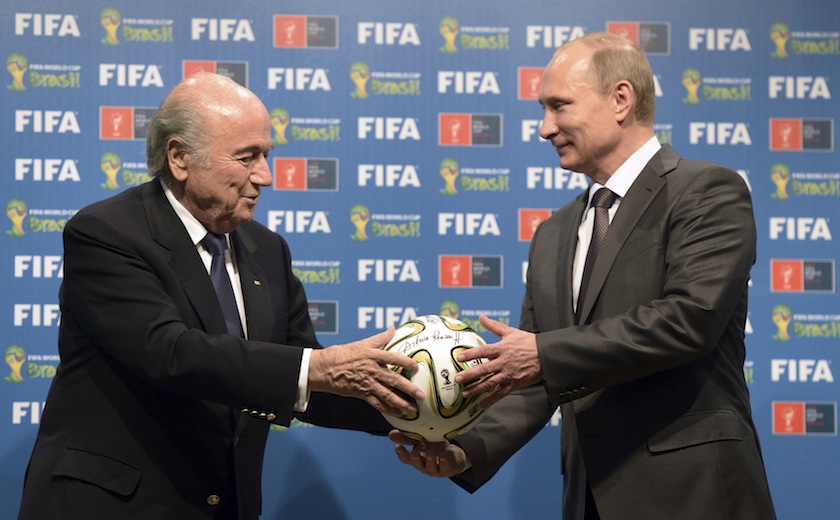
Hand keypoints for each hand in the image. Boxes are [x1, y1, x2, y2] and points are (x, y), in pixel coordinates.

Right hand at [308, 327, 423, 417]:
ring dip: (402, 403)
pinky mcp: (361, 394)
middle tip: (421, 395)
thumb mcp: (362, 343)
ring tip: (413, 409)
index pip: (394, 358)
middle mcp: (372, 370)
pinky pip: (377, 403)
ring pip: (388, 395)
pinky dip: (388, 409)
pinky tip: (398, 413)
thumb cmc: (342, 354)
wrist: (324, 369)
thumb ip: (380, 338)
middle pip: (394, 380)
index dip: (406, 362)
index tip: (416, 367)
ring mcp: (367, 383)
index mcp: (372, 355)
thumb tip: (393, 328)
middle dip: (410, 389)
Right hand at [389, 430, 468, 477]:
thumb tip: (390, 433)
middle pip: (417, 464)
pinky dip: (444, 462)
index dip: (401, 454)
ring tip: (430, 453)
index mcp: (417, 458)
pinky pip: (445, 467)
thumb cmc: (435, 448)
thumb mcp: (421, 441)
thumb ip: (408, 438)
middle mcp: (424, 465)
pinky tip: (443, 456)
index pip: (406, 459)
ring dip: (429, 460)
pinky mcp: (447, 470)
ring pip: (430, 467)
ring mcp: (435, 469)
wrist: (455, 456)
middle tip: (414, 452)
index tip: (398, 446)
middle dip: (415, 459)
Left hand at [454, 314, 542, 407]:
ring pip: (490, 383)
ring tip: (465, 393)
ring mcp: (509, 374)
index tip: (460, 357)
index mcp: (502, 348)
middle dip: (470, 375)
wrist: (546, 355)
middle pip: (484, 369)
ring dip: (476, 389)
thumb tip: (481, 317)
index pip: (484, 351)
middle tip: (458, 379)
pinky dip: (491, 400)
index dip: (471, 354)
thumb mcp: (511, 332)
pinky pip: (500, 393)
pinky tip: (481, 405)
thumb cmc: (528, 343)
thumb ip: (494, 326)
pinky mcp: (514, 384)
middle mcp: (504, 362)